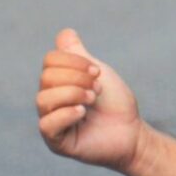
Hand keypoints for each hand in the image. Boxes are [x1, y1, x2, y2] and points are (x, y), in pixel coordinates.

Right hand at [36, 29, 141, 171]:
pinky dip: (66, 114)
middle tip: (97, 88)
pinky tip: (83, 113)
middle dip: (77, 78)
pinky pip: (47, 125)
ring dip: (73, 94)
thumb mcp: (98, 73)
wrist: (132, 132)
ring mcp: (51, 121)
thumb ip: (79, 55)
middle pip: (46, 77)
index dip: (74, 61)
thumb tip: (65, 32)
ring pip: (43, 99)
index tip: (97, 71)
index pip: (50, 61)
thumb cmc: (115, 103)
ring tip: (92, 99)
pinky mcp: (56, 142)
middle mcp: (50, 101)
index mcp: (58, 82)